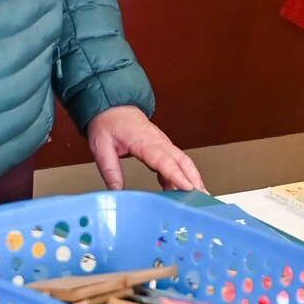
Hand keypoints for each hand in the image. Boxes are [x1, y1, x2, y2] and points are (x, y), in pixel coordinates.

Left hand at [86, 106, 204, 191]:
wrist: (113, 106)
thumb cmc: (108, 123)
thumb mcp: (100, 146)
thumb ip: (109, 170)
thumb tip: (116, 191)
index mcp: (143, 141)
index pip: (164, 160)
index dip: (176, 175)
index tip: (187, 187)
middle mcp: (158, 141)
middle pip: (182, 161)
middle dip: (195, 179)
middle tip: (203, 197)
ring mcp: (163, 143)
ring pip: (183, 161)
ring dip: (193, 178)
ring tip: (199, 197)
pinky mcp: (163, 147)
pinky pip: (176, 162)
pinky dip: (182, 176)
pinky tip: (181, 190)